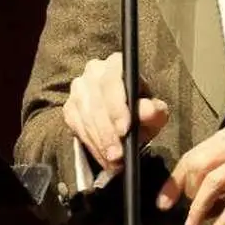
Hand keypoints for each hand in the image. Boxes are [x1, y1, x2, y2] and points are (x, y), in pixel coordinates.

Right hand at [62, 52, 168, 172]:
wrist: (125, 118)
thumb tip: (148, 110)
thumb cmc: (141, 110)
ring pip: (85, 118)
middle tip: (118, 155)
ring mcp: (78, 88)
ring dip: (99, 142)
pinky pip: (77, 128)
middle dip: (107, 132)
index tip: (124, 130)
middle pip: (96, 102)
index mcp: (116, 64)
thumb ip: (154, 110)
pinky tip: (103, 157)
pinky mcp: (69, 107)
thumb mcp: (155, 111)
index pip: (112, 81)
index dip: (117, 106)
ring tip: (113, 161)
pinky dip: (91, 145)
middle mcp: (94, 71)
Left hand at [155, 123, 224, 224]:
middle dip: (184, 193)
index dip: (175, 180)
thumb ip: (221, 172)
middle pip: (199, 164)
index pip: (194, 154)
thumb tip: (194, 198)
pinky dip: (224, 218)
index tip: (163, 202)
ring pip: (215, 180)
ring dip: (200, 207)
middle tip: (182, 217)